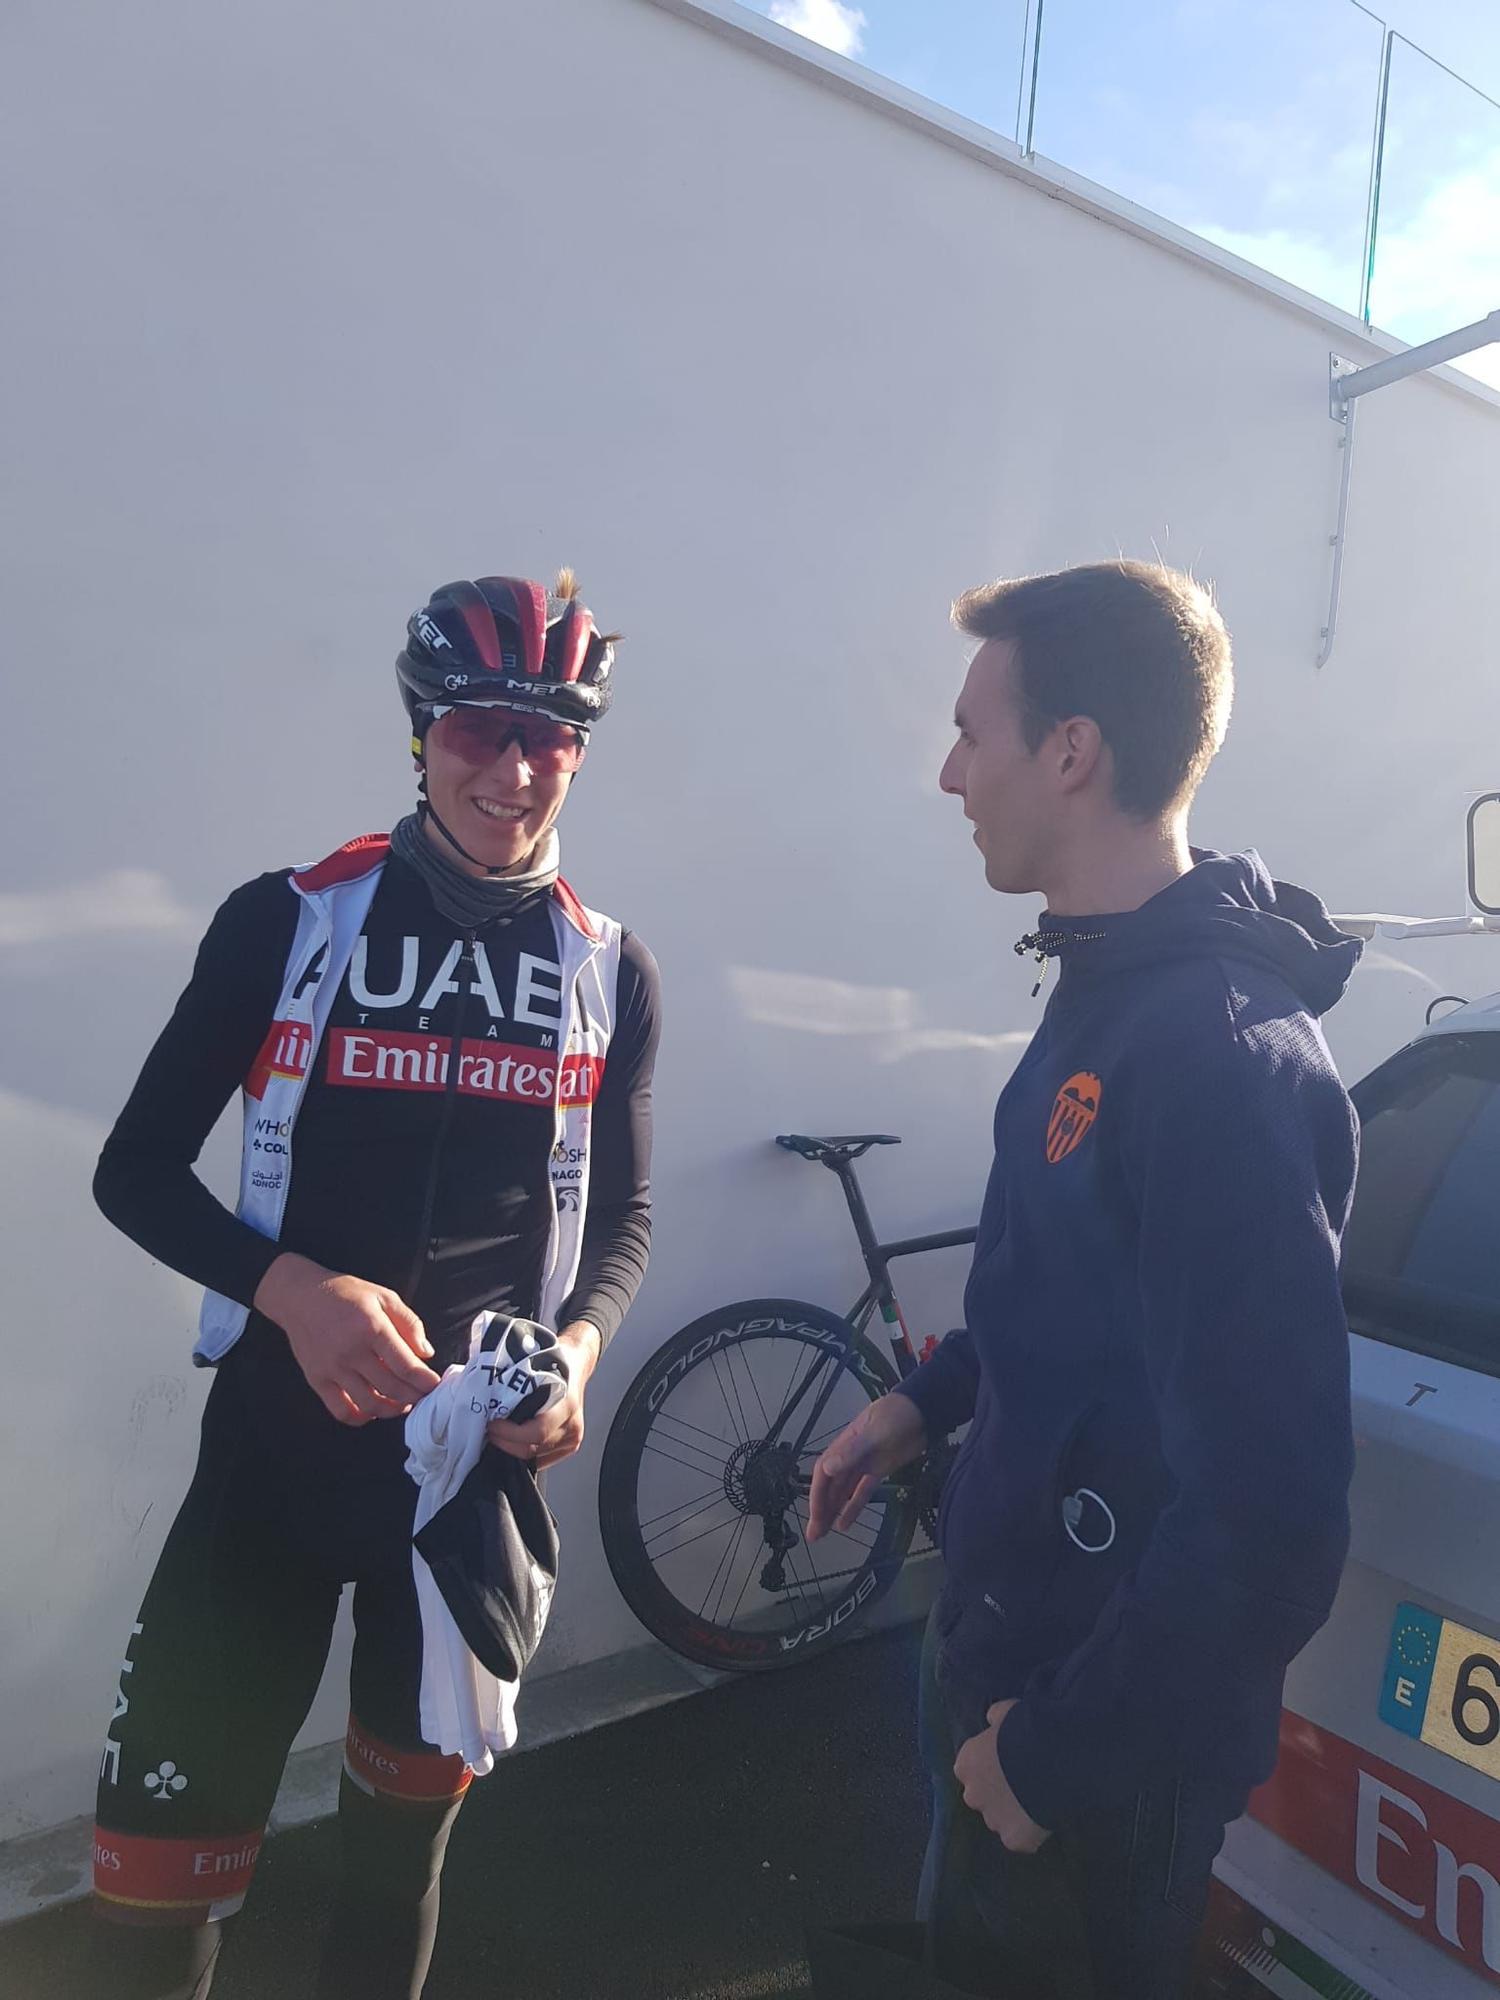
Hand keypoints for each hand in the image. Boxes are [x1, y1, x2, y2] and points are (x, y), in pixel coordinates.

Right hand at [253, 1251, 440, 1426]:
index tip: (435, 1386)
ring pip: (369, 1404)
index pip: (405, 1365)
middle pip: (391, 1388)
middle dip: (414, 1396)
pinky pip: (341, 1411)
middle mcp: (351, 1351)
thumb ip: (409, 1323)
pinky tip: (372, 1409)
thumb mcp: (384, 1297)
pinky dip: (361, 1417)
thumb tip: (425, 1353)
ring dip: (391, 1410)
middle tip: (423, 1396)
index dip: (425, 1381)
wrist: (300, 1297)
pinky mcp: (317, 1380)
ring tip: (402, 1403)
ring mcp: (332, 1369)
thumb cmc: (346, 1295)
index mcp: (371, 1328)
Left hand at [488, 1321, 600, 1470]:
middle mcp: (572, 1425)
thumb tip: (484, 1393)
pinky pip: (540, 1459)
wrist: (575, 1363)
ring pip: (534, 1457)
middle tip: (488, 1431)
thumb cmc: (554, 1362)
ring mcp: (572, 1439)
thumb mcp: (535, 1365)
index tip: (491, 1424)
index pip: (537, 1432)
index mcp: (566, 1404)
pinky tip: (511, 1441)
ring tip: (496, 1435)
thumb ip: (515, 1383)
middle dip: (505, 1443)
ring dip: (511, 1448)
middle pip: (532, 1449)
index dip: (509, 1433)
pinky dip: (522, 1452)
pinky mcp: (569, 1446)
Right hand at [806, 1392, 926, 1541]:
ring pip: (843, 1492)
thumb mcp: (875, 1431)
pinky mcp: (879, 1471)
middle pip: (830, 1486)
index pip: (823, 1473)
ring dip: (833, 1511)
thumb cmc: (897, 1415)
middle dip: (820, 1509)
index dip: (817, 1495)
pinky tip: (845, 1522)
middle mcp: (850, 1456)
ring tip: (823, 1533)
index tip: (814, 1516)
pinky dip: (854, 1507)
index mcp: (844, 1445)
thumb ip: (853, 1450)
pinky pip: (862, 1492)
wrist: (923, 1410)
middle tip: (814, 1535)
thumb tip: (828, 1467)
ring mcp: (864, 1465)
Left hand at [954, 1700, 1049, 1852]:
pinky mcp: (1014, 1840)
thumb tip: (992, 1720)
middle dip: (996, 1793)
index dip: (988, 1767)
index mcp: (966, 1764)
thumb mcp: (1005, 1712)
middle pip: (980, 1797)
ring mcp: (992, 1821)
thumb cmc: (1023, 1730)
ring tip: (1037, 1799)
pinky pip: (1020, 1839)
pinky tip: (1045, 1817)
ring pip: (1000, 1820)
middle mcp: (972, 1795)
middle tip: (1022, 1782)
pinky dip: (1031, 1833)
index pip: (970, 1769)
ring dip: (1013, 1813)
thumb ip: (995, 1719)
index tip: (1005, 1762)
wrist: (1048, 1759)